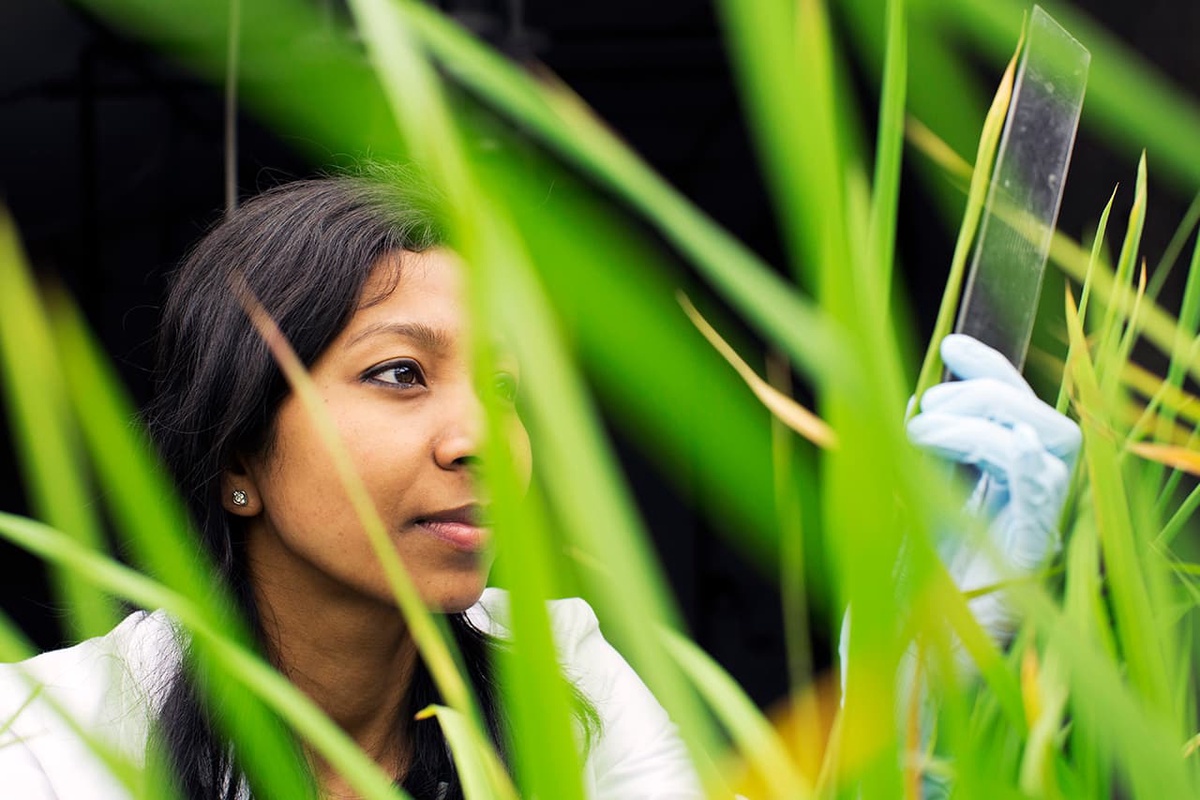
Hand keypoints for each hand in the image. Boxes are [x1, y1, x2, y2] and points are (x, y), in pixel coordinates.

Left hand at [906, 334, 1080, 637]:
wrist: (888, 665)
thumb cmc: (887, 590)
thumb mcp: (895, 500)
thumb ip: (916, 454)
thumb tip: (919, 393)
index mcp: (998, 491)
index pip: (1017, 412)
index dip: (992, 369)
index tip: (950, 343)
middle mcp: (1025, 507)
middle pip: (1044, 417)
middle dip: (986, 389)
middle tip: (924, 408)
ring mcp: (1031, 530)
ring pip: (1051, 440)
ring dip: (982, 417)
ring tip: (921, 432)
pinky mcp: (1028, 555)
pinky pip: (1041, 485)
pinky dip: (1002, 449)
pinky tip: (947, 450)